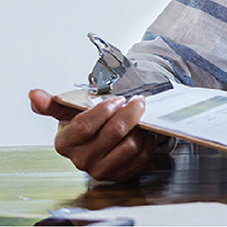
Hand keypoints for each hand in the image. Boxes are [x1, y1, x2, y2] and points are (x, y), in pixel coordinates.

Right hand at [29, 88, 156, 180]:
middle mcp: (81, 160)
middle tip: (137, 101)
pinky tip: (143, 132)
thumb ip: (53, 103)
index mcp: (65, 143)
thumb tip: (34, 95)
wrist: (101, 141)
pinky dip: (147, 141)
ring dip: (140, 128)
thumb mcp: (70, 111)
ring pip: (129, 145)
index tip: (118, 99)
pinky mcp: (120, 175)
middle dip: (130, 113)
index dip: (104, 110)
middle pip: (112, 133)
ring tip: (140, 117)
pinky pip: (141, 157)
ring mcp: (100, 170)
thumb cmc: (88, 124)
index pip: (85, 126)